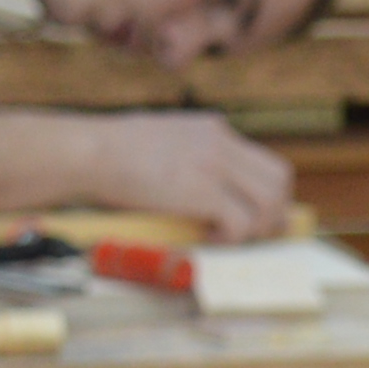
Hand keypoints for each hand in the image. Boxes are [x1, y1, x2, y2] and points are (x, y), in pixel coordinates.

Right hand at [93, 109, 298, 239]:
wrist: (89, 152)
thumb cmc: (109, 151)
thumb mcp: (160, 137)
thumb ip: (186, 153)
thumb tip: (193, 185)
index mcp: (212, 128)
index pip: (262, 160)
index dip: (264, 193)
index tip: (252, 216)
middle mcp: (220, 142)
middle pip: (278, 178)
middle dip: (273, 211)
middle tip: (251, 233)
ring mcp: (214, 164)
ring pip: (269, 201)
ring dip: (256, 227)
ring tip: (229, 238)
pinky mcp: (202, 189)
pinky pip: (242, 221)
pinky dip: (232, 238)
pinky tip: (209, 238)